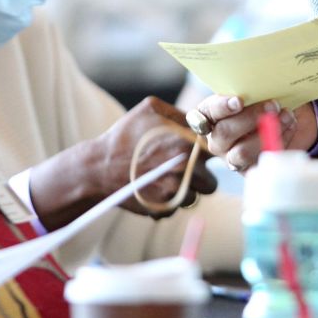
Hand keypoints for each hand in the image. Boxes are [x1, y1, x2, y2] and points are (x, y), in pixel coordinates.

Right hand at [92, 97, 217, 216]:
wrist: (99, 168)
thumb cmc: (125, 136)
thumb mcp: (151, 108)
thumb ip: (181, 113)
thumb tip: (203, 120)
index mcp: (187, 141)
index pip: (217, 151)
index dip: (212, 154)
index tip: (204, 155)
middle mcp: (187, 168)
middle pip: (211, 181)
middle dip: (199, 176)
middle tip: (181, 169)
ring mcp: (177, 191)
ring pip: (196, 197)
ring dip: (185, 191)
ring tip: (165, 179)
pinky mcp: (166, 208)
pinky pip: (178, 207)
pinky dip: (169, 201)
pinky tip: (153, 189)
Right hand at [187, 96, 317, 171]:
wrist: (280, 116)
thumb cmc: (259, 98)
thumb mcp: (251, 89)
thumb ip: (249, 87)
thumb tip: (261, 80)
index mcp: (209, 116)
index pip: (202, 114)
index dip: (220, 108)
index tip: (239, 101)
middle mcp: (216, 139)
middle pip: (225, 133)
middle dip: (250, 118)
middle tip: (272, 104)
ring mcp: (231, 157)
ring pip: (242, 152)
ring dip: (267, 132)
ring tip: (286, 115)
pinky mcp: (250, 170)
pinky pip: (262, 160)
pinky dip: (280, 140)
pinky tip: (290, 125)